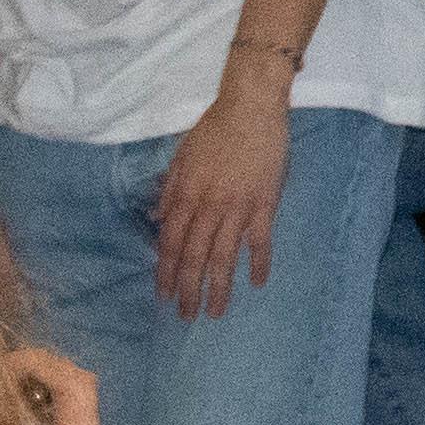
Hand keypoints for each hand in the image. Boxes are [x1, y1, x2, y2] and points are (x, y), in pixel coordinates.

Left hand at [149, 69, 293, 319]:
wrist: (252, 108)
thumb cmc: (214, 129)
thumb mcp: (181, 157)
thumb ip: (169, 190)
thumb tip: (159, 221)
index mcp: (186, 195)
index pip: (172, 244)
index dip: (167, 272)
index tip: (164, 295)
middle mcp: (209, 207)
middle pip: (195, 257)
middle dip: (188, 290)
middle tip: (186, 316)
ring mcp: (238, 207)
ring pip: (225, 256)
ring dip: (219, 287)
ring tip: (215, 312)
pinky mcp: (265, 203)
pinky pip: (260, 240)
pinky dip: (258, 263)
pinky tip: (258, 283)